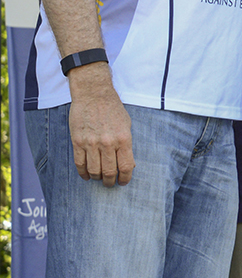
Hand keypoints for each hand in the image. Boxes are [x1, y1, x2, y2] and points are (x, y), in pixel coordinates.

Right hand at [67, 65, 134, 185]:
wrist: (93, 94)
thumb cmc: (113, 109)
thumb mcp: (127, 125)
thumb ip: (127, 145)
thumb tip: (128, 165)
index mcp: (123, 139)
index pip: (126, 167)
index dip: (125, 178)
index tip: (124, 181)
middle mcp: (108, 143)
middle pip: (109, 172)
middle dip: (110, 181)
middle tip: (110, 183)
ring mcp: (91, 143)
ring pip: (94, 170)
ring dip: (97, 178)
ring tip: (99, 178)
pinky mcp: (78, 141)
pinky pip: (79, 163)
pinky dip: (83, 173)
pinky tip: (86, 175)